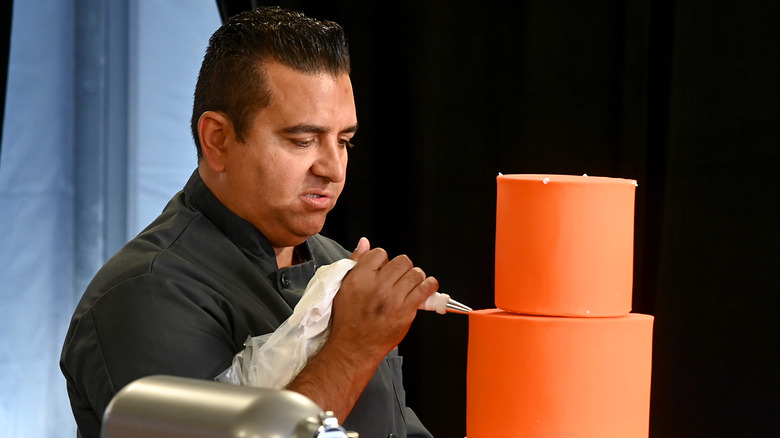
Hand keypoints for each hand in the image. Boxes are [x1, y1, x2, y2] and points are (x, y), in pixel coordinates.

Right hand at [285, 237, 436, 418]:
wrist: (353, 347)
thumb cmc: (347, 320)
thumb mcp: (343, 287)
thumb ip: (356, 262)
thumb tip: (364, 242)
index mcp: (359, 278)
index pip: (380, 253)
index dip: (383, 261)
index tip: (383, 270)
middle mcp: (377, 286)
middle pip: (401, 261)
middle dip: (401, 268)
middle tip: (398, 278)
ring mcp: (393, 298)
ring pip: (415, 273)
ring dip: (415, 277)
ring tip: (410, 285)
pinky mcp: (406, 310)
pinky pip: (425, 289)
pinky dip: (429, 285)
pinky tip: (425, 287)